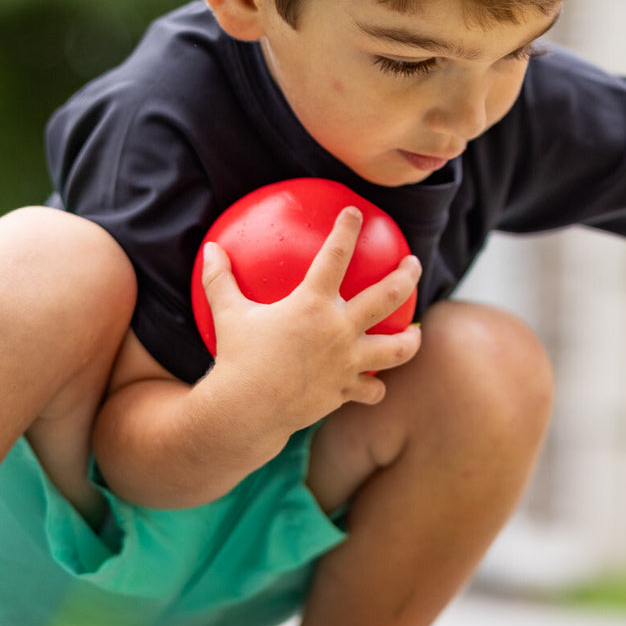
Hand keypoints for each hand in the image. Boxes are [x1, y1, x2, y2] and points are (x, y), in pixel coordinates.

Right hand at [198, 206, 422, 436]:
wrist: (245, 412)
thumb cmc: (236, 358)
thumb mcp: (227, 313)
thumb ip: (220, 279)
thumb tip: (210, 248)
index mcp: (313, 304)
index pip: (336, 254)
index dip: (347, 229)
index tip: (356, 213)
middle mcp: (339, 329)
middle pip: (387, 296)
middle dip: (407, 276)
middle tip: (414, 263)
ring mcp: (347, 362)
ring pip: (396, 348)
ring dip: (411, 339)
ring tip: (416, 331)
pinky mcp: (345, 390)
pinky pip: (372, 389)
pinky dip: (375, 387)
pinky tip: (376, 384)